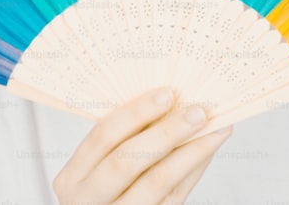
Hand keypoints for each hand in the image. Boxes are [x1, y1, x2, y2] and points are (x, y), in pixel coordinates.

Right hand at [53, 88, 232, 203]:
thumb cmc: (105, 190)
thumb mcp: (97, 170)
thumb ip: (123, 141)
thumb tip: (168, 100)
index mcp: (72, 178)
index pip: (102, 137)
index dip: (134, 114)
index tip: (166, 94)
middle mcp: (88, 200)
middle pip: (126, 161)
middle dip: (165, 132)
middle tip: (197, 111)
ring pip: (157, 182)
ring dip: (191, 152)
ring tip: (216, 129)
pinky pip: (174, 197)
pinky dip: (193, 171)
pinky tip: (207, 152)